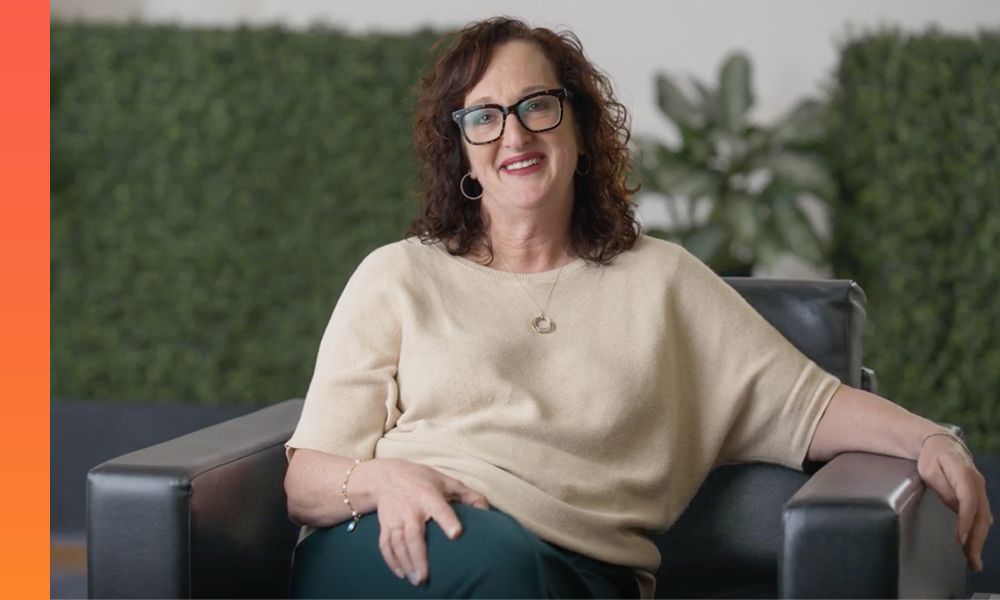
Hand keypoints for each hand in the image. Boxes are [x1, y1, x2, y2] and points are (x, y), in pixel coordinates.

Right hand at [369, 458, 488, 585]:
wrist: (387, 476)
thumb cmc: (423, 480)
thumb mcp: (447, 482)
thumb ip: (469, 496)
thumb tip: (487, 511)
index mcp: (429, 496)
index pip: (441, 509)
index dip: (448, 521)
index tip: (456, 534)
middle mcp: (411, 508)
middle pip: (414, 535)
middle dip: (419, 556)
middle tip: (425, 577)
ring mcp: (396, 517)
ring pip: (398, 543)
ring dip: (406, 563)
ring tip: (416, 580)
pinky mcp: (385, 524)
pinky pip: (385, 544)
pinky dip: (391, 560)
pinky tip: (401, 574)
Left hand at [916, 433, 992, 571]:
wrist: (941, 444)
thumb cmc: (931, 457)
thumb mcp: (929, 469)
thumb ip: (943, 488)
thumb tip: (957, 507)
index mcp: (964, 475)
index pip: (968, 502)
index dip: (965, 522)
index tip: (960, 540)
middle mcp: (977, 484)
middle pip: (980, 516)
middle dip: (976, 540)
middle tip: (971, 561)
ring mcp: (980, 490)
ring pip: (983, 519)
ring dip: (979, 541)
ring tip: (974, 562)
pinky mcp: (978, 496)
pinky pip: (981, 516)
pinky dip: (978, 532)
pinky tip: (975, 547)